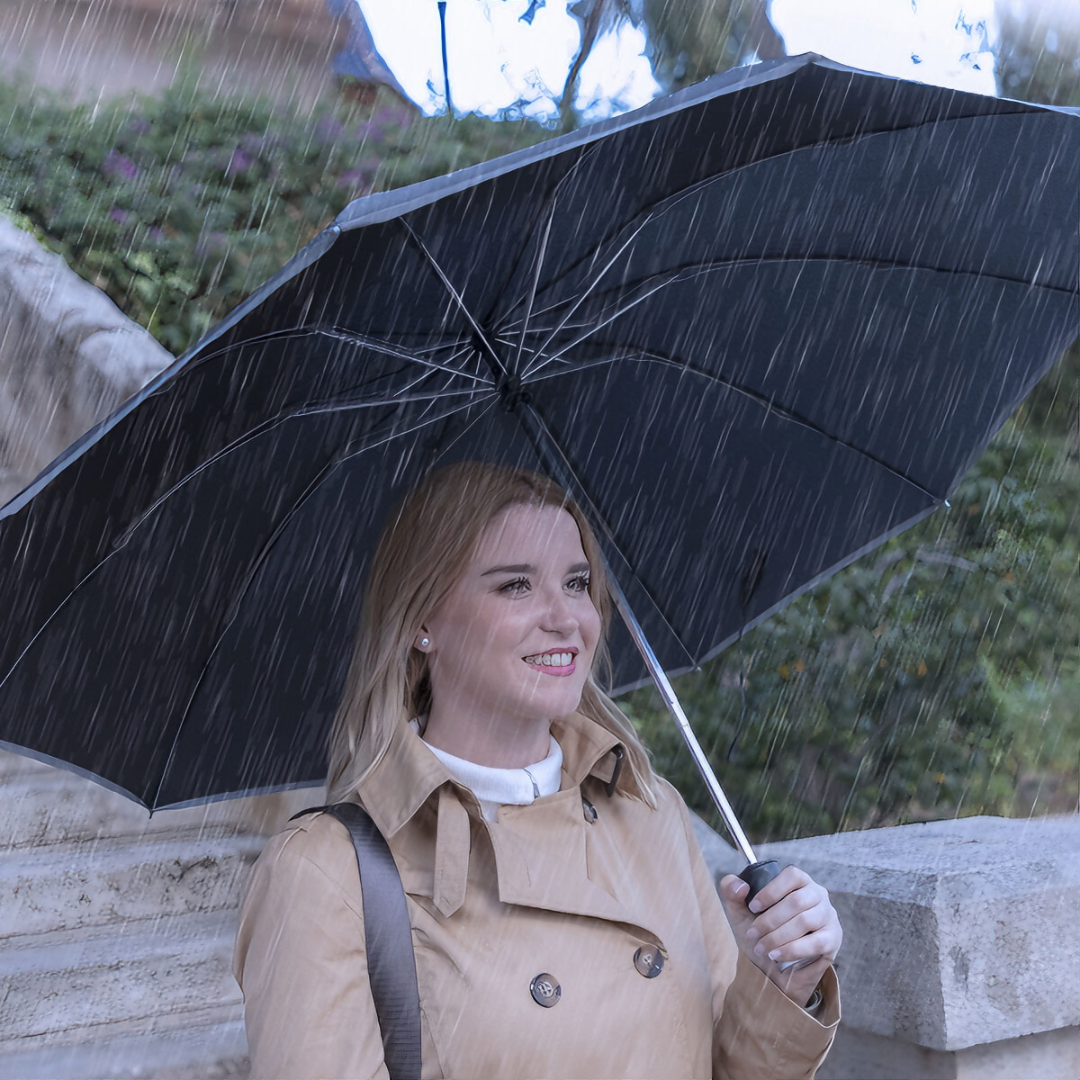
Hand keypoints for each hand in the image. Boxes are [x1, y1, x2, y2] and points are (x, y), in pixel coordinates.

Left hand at [718, 866, 840, 1008]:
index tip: (753, 906)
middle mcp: (818, 894)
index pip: (791, 875)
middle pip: (796, 901)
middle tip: (753, 934)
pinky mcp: (833, 939)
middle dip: (769, 920)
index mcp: (799, 881)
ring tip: (762, 946)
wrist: (776, 967)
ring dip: (778, 936)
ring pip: (805, 921)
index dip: (771, 890)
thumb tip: (740, 885)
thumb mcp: (741, 911)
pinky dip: (792, 949)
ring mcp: (828, 916)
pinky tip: (776, 955)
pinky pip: (816, 942)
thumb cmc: (762, 932)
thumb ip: (732, 891)